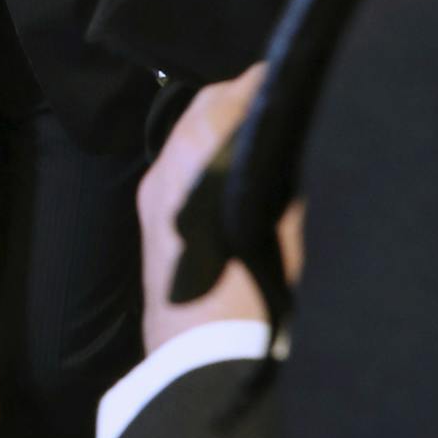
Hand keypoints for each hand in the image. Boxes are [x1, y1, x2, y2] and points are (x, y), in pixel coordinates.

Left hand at [137, 64, 304, 354]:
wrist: (203, 360)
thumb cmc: (253, 291)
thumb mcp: (287, 228)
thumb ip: (286, 177)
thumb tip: (288, 141)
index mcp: (195, 161)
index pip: (229, 96)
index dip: (261, 82)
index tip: (288, 77)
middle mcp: (165, 169)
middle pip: (201, 110)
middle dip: (236, 98)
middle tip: (274, 97)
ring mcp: (150, 195)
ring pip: (186, 137)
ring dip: (218, 126)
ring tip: (259, 130)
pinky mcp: (148, 219)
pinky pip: (178, 165)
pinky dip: (204, 154)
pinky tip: (232, 170)